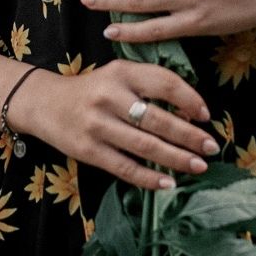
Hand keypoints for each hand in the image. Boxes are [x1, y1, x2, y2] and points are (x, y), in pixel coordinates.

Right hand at [16, 61, 219, 190]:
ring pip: (145, 146)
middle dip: (189, 136)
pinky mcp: (88, 150)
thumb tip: (190, 113)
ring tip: (198, 166)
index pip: (164, 83)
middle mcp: (109, 96)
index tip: (205, 115)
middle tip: (211, 148)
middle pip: (157, 118)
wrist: (44, 103)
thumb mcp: (117, 75)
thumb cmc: (92, 90)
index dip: (189, 99)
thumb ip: (148, 86)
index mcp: (121, 72)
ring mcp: (97, 125)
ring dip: (176, 159)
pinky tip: (168, 183)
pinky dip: (149, 178)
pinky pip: (125, 167)